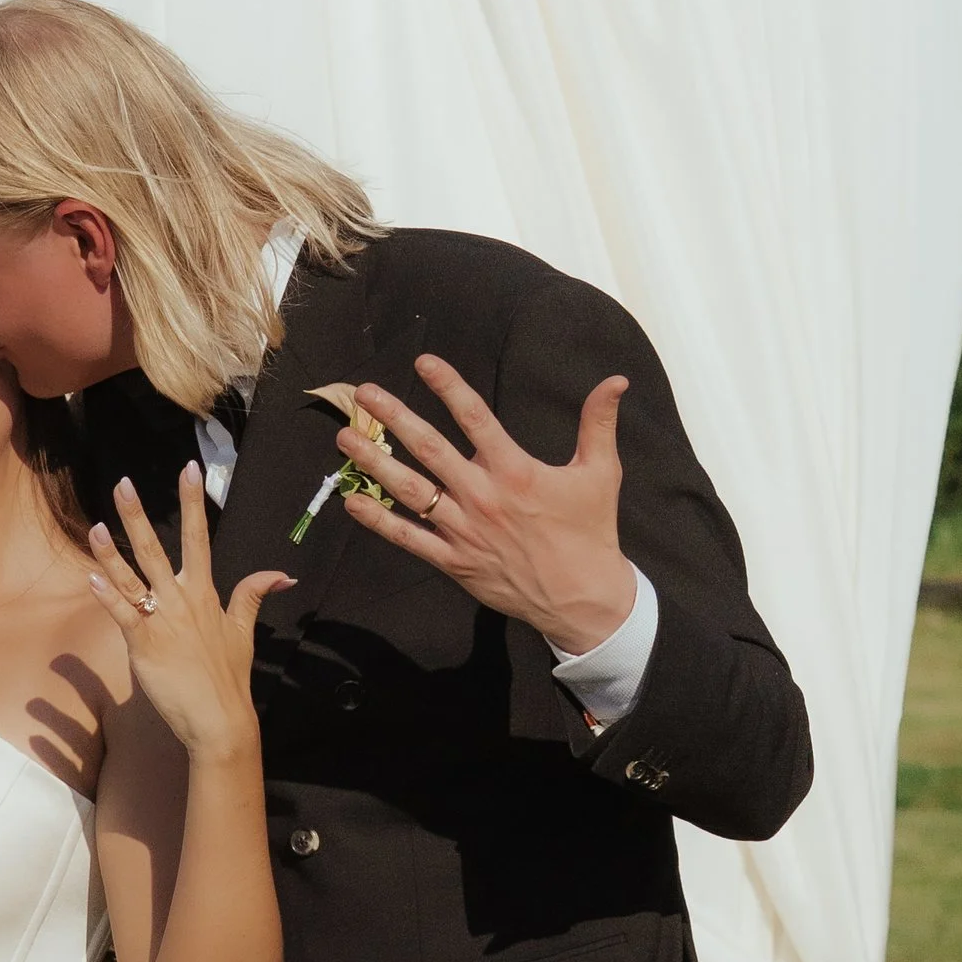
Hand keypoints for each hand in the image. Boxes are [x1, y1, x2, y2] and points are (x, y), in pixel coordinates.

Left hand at [88, 465, 290, 762]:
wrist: (221, 719)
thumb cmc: (229, 678)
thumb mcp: (244, 632)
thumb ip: (253, 596)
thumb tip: (281, 574)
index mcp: (206, 593)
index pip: (200, 537)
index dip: (193, 502)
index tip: (188, 468)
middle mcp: (183, 600)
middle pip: (158, 548)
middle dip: (138, 514)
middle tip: (123, 483)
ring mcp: (163, 621)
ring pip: (133, 578)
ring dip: (112, 552)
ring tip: (97, 525)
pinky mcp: (145, 644)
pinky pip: (123, 614)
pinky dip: (107, 595)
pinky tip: (91, 577)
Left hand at [338, 358, 635, 654]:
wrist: (583, 599)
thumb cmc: (591, 533)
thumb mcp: (601, 473)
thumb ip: (599, 424)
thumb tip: (615, 381)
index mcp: (516, 471)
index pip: (476, 418)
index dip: (449, 386)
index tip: (424, 362)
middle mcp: (483, 497)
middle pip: (430, 449)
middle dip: (394, 417)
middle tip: (364, 394)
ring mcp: (464, 531)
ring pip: (411, 490)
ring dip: (374, 463)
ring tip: (345, 439)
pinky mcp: (454, 562)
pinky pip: (409, 538)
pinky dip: (379, 521)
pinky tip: (351, 502)